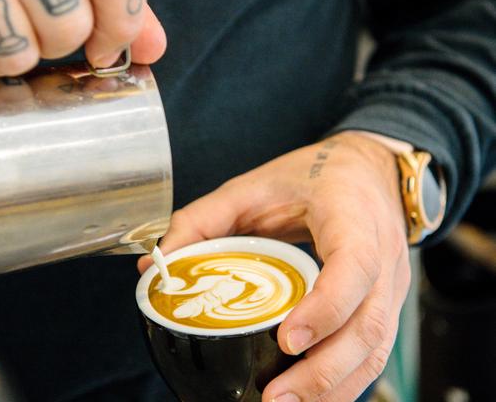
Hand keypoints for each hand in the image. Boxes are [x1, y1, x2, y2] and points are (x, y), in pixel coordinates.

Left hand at [138, 132, 411, 401]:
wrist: (366, 171)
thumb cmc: (312, 175)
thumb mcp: (252, 185)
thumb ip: (203, 219)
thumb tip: (159, 264)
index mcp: (351, 215)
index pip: (354, 265)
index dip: (326, 307)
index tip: (287, 340)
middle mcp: (382, 254)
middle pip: (369, 324)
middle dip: (324, 371)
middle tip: (275, 396)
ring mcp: (391, 284)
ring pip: (376, 348)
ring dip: (335, 387)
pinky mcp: (386, 304)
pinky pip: (374, 351)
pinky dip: (345, 382)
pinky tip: (312, 397)